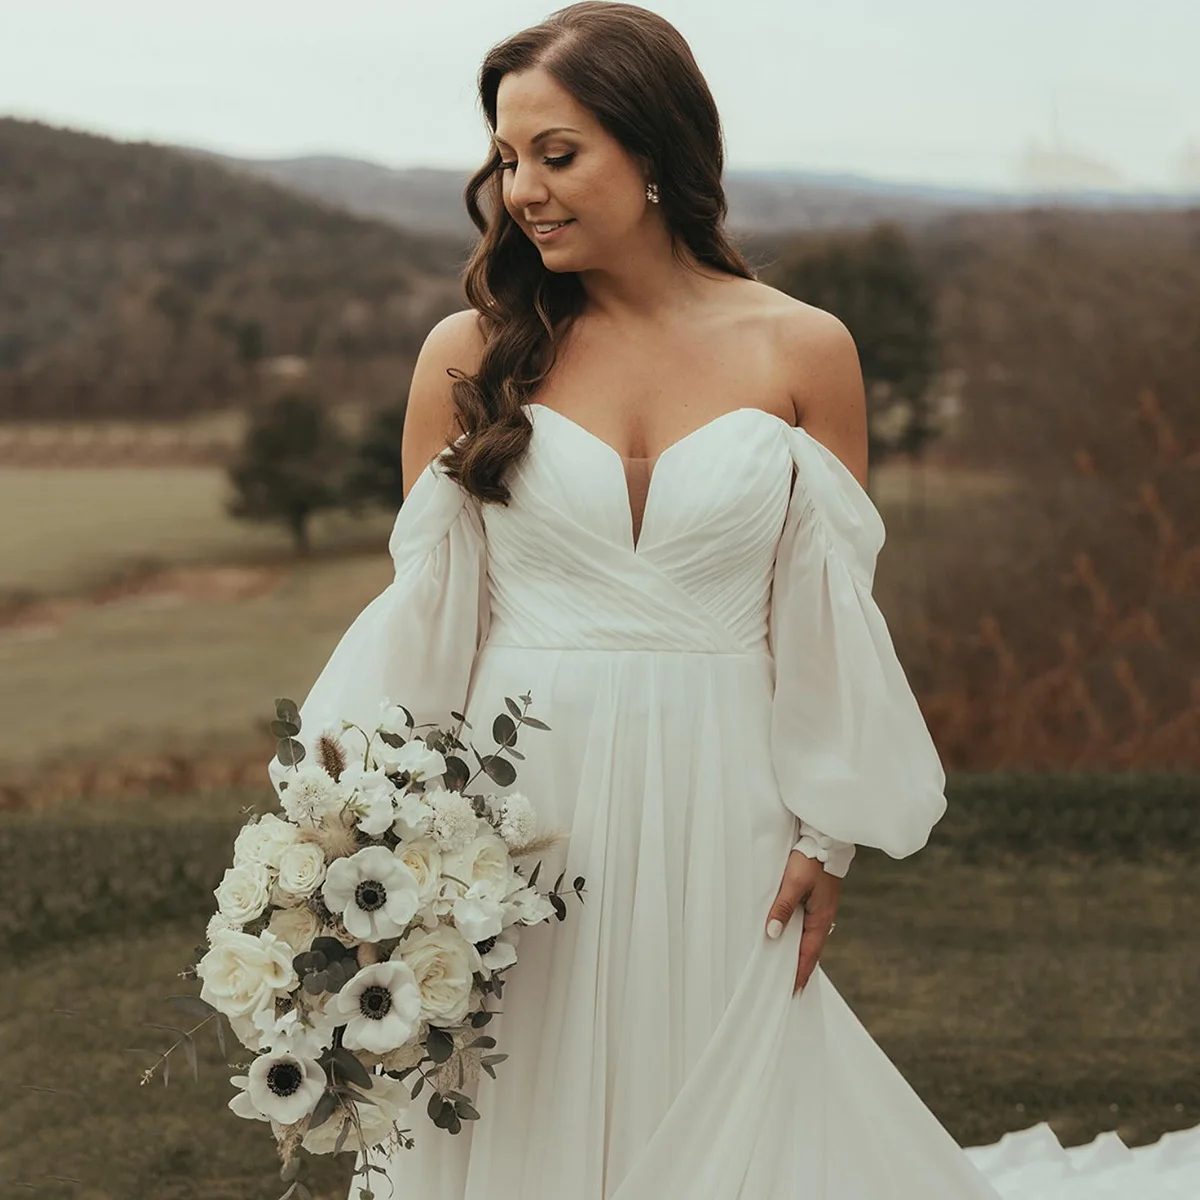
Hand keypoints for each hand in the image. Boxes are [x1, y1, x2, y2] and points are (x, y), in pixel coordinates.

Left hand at [764, 850, 842, 995]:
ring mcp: (822, 909)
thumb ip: (783, 907)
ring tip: (789, 968)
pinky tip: (792, 939)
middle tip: (789, 987)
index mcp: (821, 918)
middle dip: (801, 968)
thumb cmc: (810, 859)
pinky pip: (808, 926)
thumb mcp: (793, 883)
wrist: (826, 838)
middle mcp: (824, 917)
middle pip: (811, 949)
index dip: (800, 972)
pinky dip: (800, 937)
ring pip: (810, 938)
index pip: (809, 953)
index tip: (792, 991)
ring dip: (800, 953)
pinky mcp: (818, 900)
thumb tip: (773, 933)